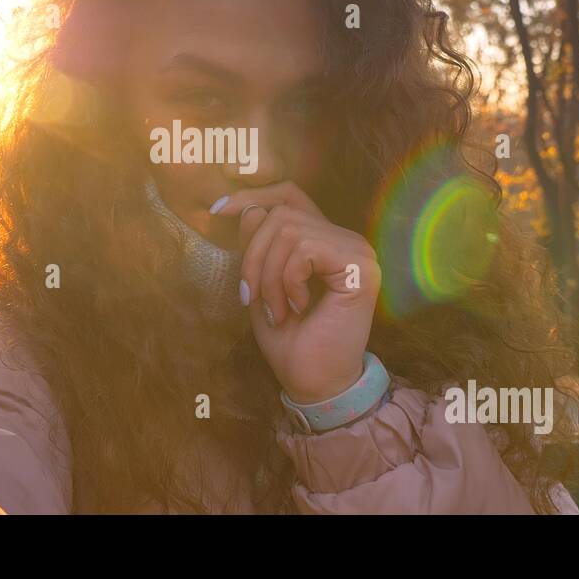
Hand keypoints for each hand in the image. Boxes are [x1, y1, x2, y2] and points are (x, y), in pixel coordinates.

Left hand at [210, 181, 380, 403]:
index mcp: (324, 241)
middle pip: (282, 213)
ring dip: (268, 275)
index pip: (290, 195)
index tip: (217, 210)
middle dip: (253, 254)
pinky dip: (287, 280)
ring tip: (275, 310)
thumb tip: (247, 208)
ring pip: (289, 230)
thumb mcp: (261, 286)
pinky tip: (298, 307)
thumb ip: (257, 247)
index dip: (253, 195)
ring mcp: (357, 251)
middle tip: (250, 297)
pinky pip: (304, 249)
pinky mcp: (361, 266)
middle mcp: (345, 240)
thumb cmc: (291, 341)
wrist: (314, 383)